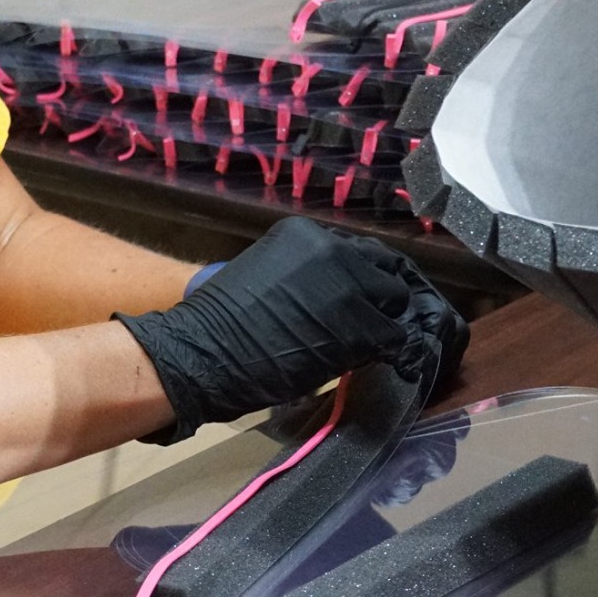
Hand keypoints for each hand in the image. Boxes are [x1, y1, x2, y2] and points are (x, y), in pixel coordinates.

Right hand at [113, 217, 468, 443]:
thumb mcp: (267, 276)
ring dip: (387, 325)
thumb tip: (335, 298)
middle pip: (385, 270)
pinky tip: (374, 361)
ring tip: (371, 346)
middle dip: (384, 298)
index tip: (365, 300)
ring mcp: (350, 286)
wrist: (202, 351)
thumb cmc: (222, 322)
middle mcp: (333, 250)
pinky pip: (393, 337)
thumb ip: (305, 277)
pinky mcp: (360, 325)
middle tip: (376, 324)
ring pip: (394, 303)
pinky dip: (389, 351)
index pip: (357, 251)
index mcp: (306, 235)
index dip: (365, 280)